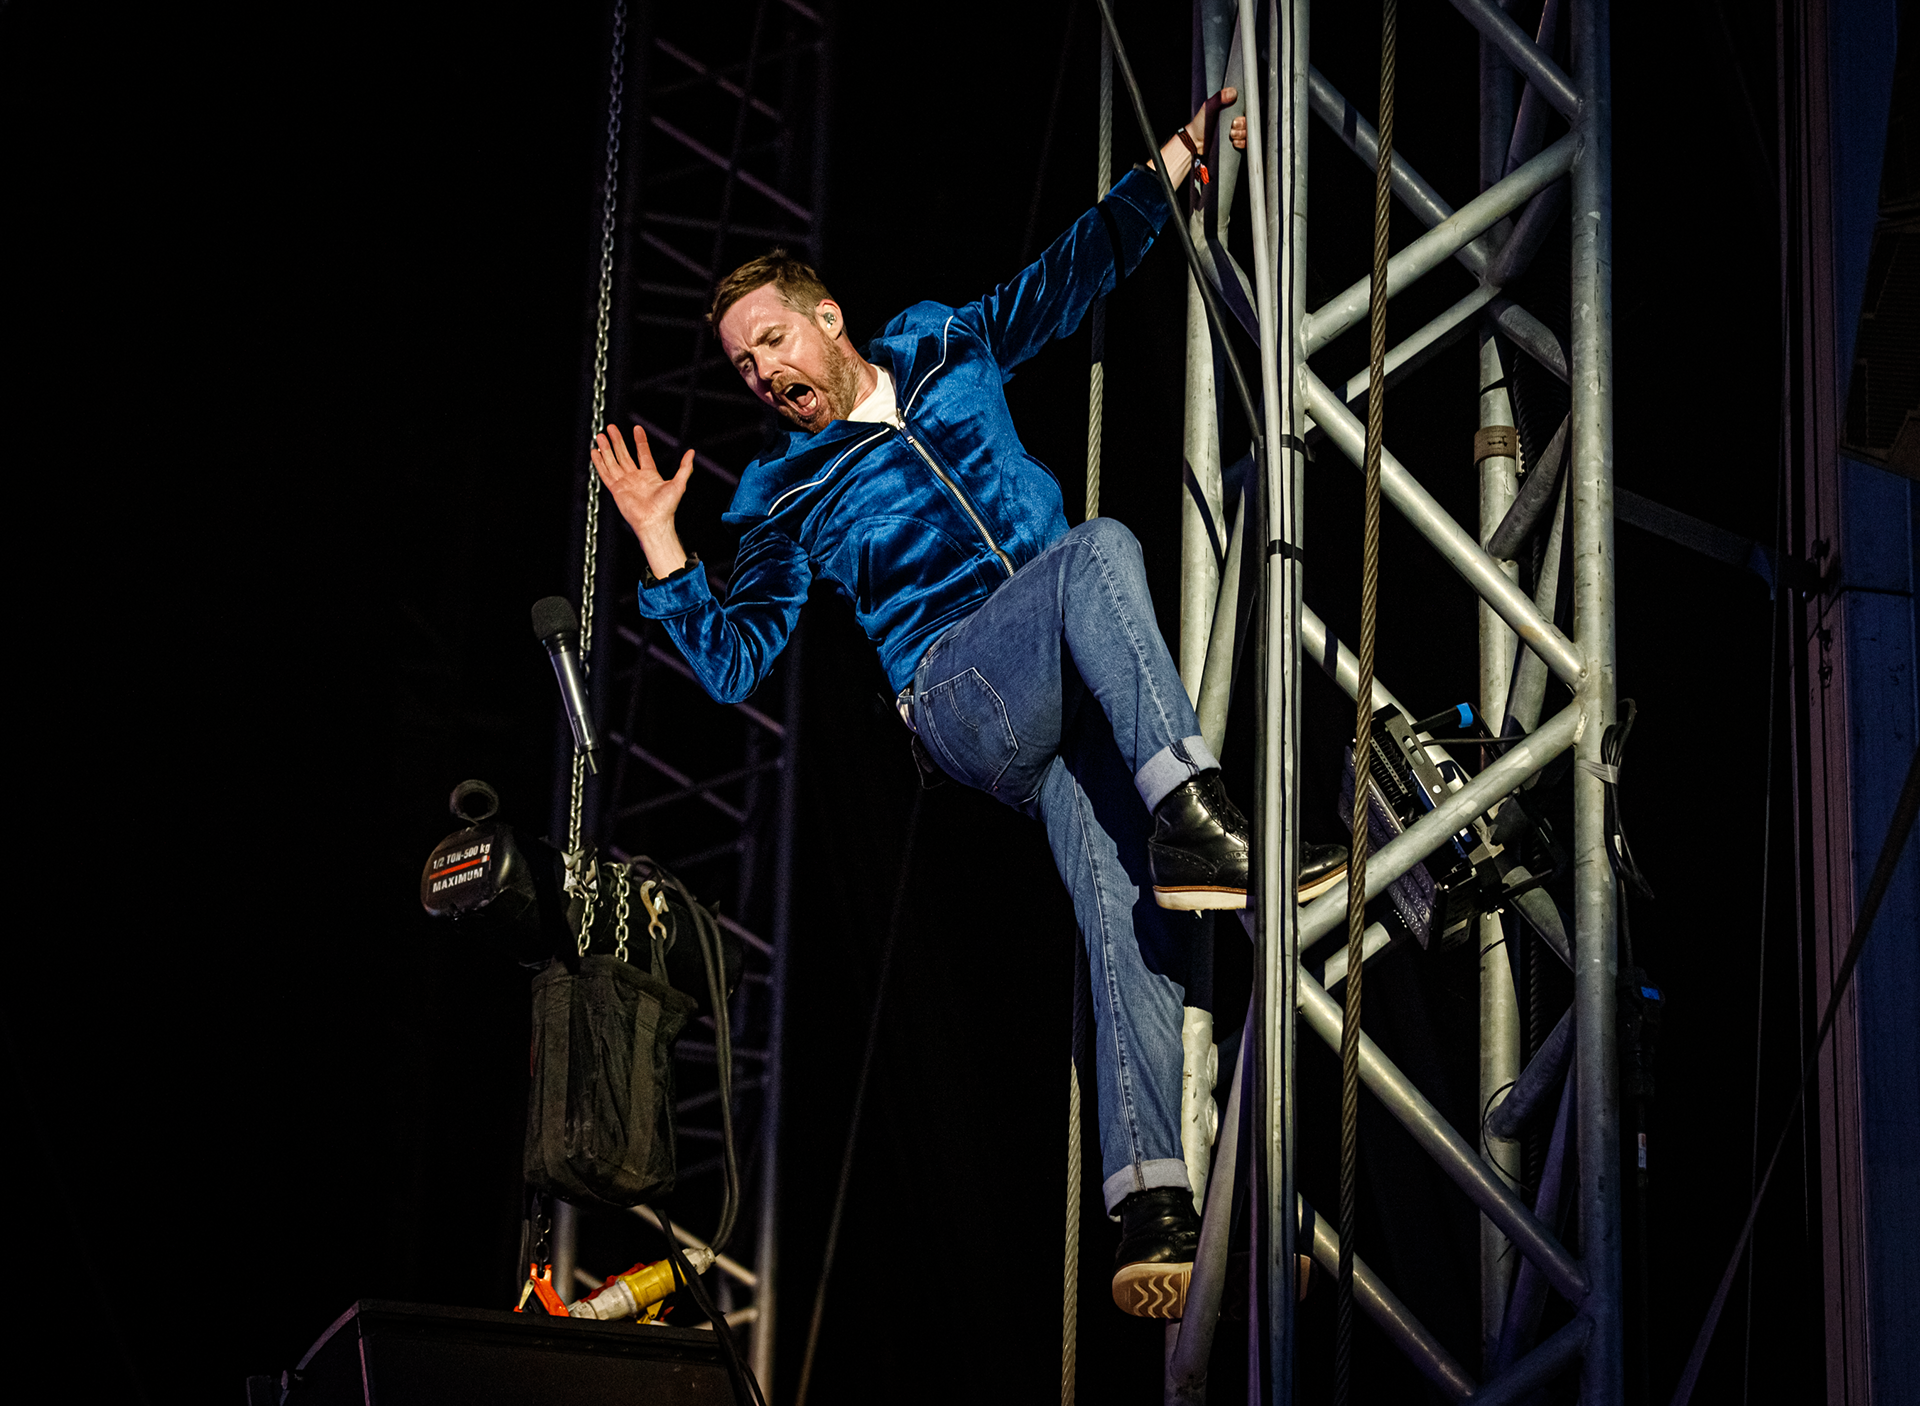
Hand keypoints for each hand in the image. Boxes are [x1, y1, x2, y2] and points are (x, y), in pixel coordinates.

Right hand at [591, 423, 694, 578]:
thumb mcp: (679, 484)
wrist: (654, 521)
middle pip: (624, 454)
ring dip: (606, 449)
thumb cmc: (666, 507)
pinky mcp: (616, 489)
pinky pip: (605, 473)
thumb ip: (685, 468)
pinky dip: (600, 463)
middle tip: (611, 428)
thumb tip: (691, 453)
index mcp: (650, 475)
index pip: (643, 453)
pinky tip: (595, 452)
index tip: (636, 428)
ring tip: (600, 435)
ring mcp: (625, 482)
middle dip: (617, 441)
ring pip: (613, 461)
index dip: (640, 441)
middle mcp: (636, 477)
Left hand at [1186, 86, 1249, 153]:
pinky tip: (1234, 142)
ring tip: (1231, 134)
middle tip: (1233, 126)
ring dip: (1241, 134)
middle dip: (1243, 125)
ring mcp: (1235, 133)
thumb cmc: (1200, 124)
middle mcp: (1234, 121)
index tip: (1237, 117)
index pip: (1245, 110)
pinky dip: (1241, 143)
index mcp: (1230, 110)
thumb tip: (1232, 92)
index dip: (1244, 113)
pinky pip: (1245, 144)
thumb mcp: (1209, 107)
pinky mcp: (1234, 144)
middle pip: (1248, 122)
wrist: (1195, 142)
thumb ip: (1219, 97)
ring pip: (1247, 133)